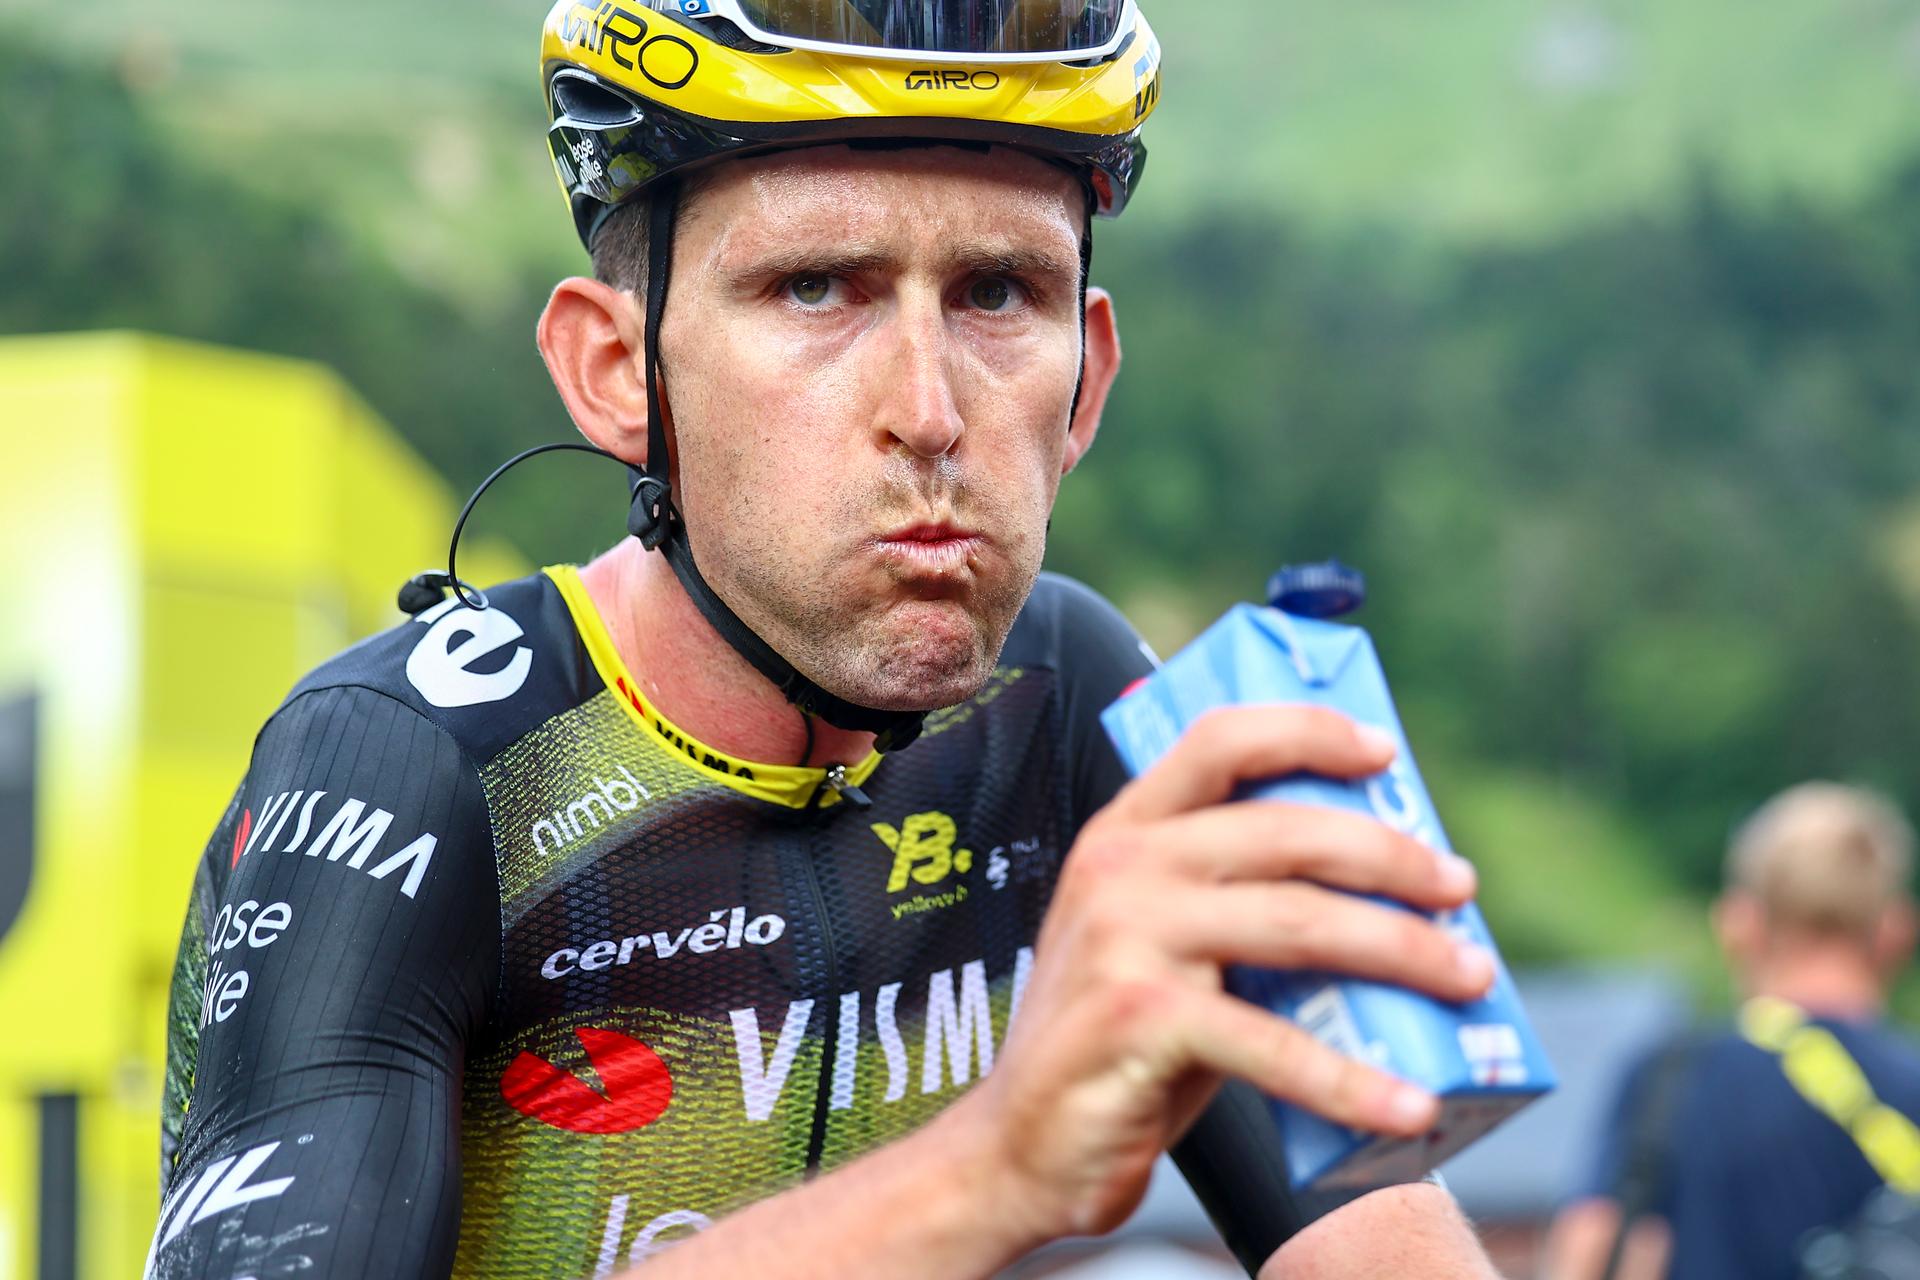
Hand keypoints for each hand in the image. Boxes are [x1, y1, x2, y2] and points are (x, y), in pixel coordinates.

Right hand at [966, 704, 1492, 1247]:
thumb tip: (1384, 895)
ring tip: (1467, 978)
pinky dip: (1353, 1082)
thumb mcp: (1162, 942)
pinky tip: (1408, 1105)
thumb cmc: (1119, 1039)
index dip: (1309, 733)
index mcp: (1127, 830)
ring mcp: (1126, 937)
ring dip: (1402, 951)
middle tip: (1459, 891)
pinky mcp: (1139, 1017)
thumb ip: (1238, 903)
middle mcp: (1122, 866)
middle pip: (1287, 831)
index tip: (1384, 752)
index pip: (1221, 741)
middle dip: (1393, 858)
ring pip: (1299, 922)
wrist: (1023, 1141)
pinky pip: (1272, 1042)